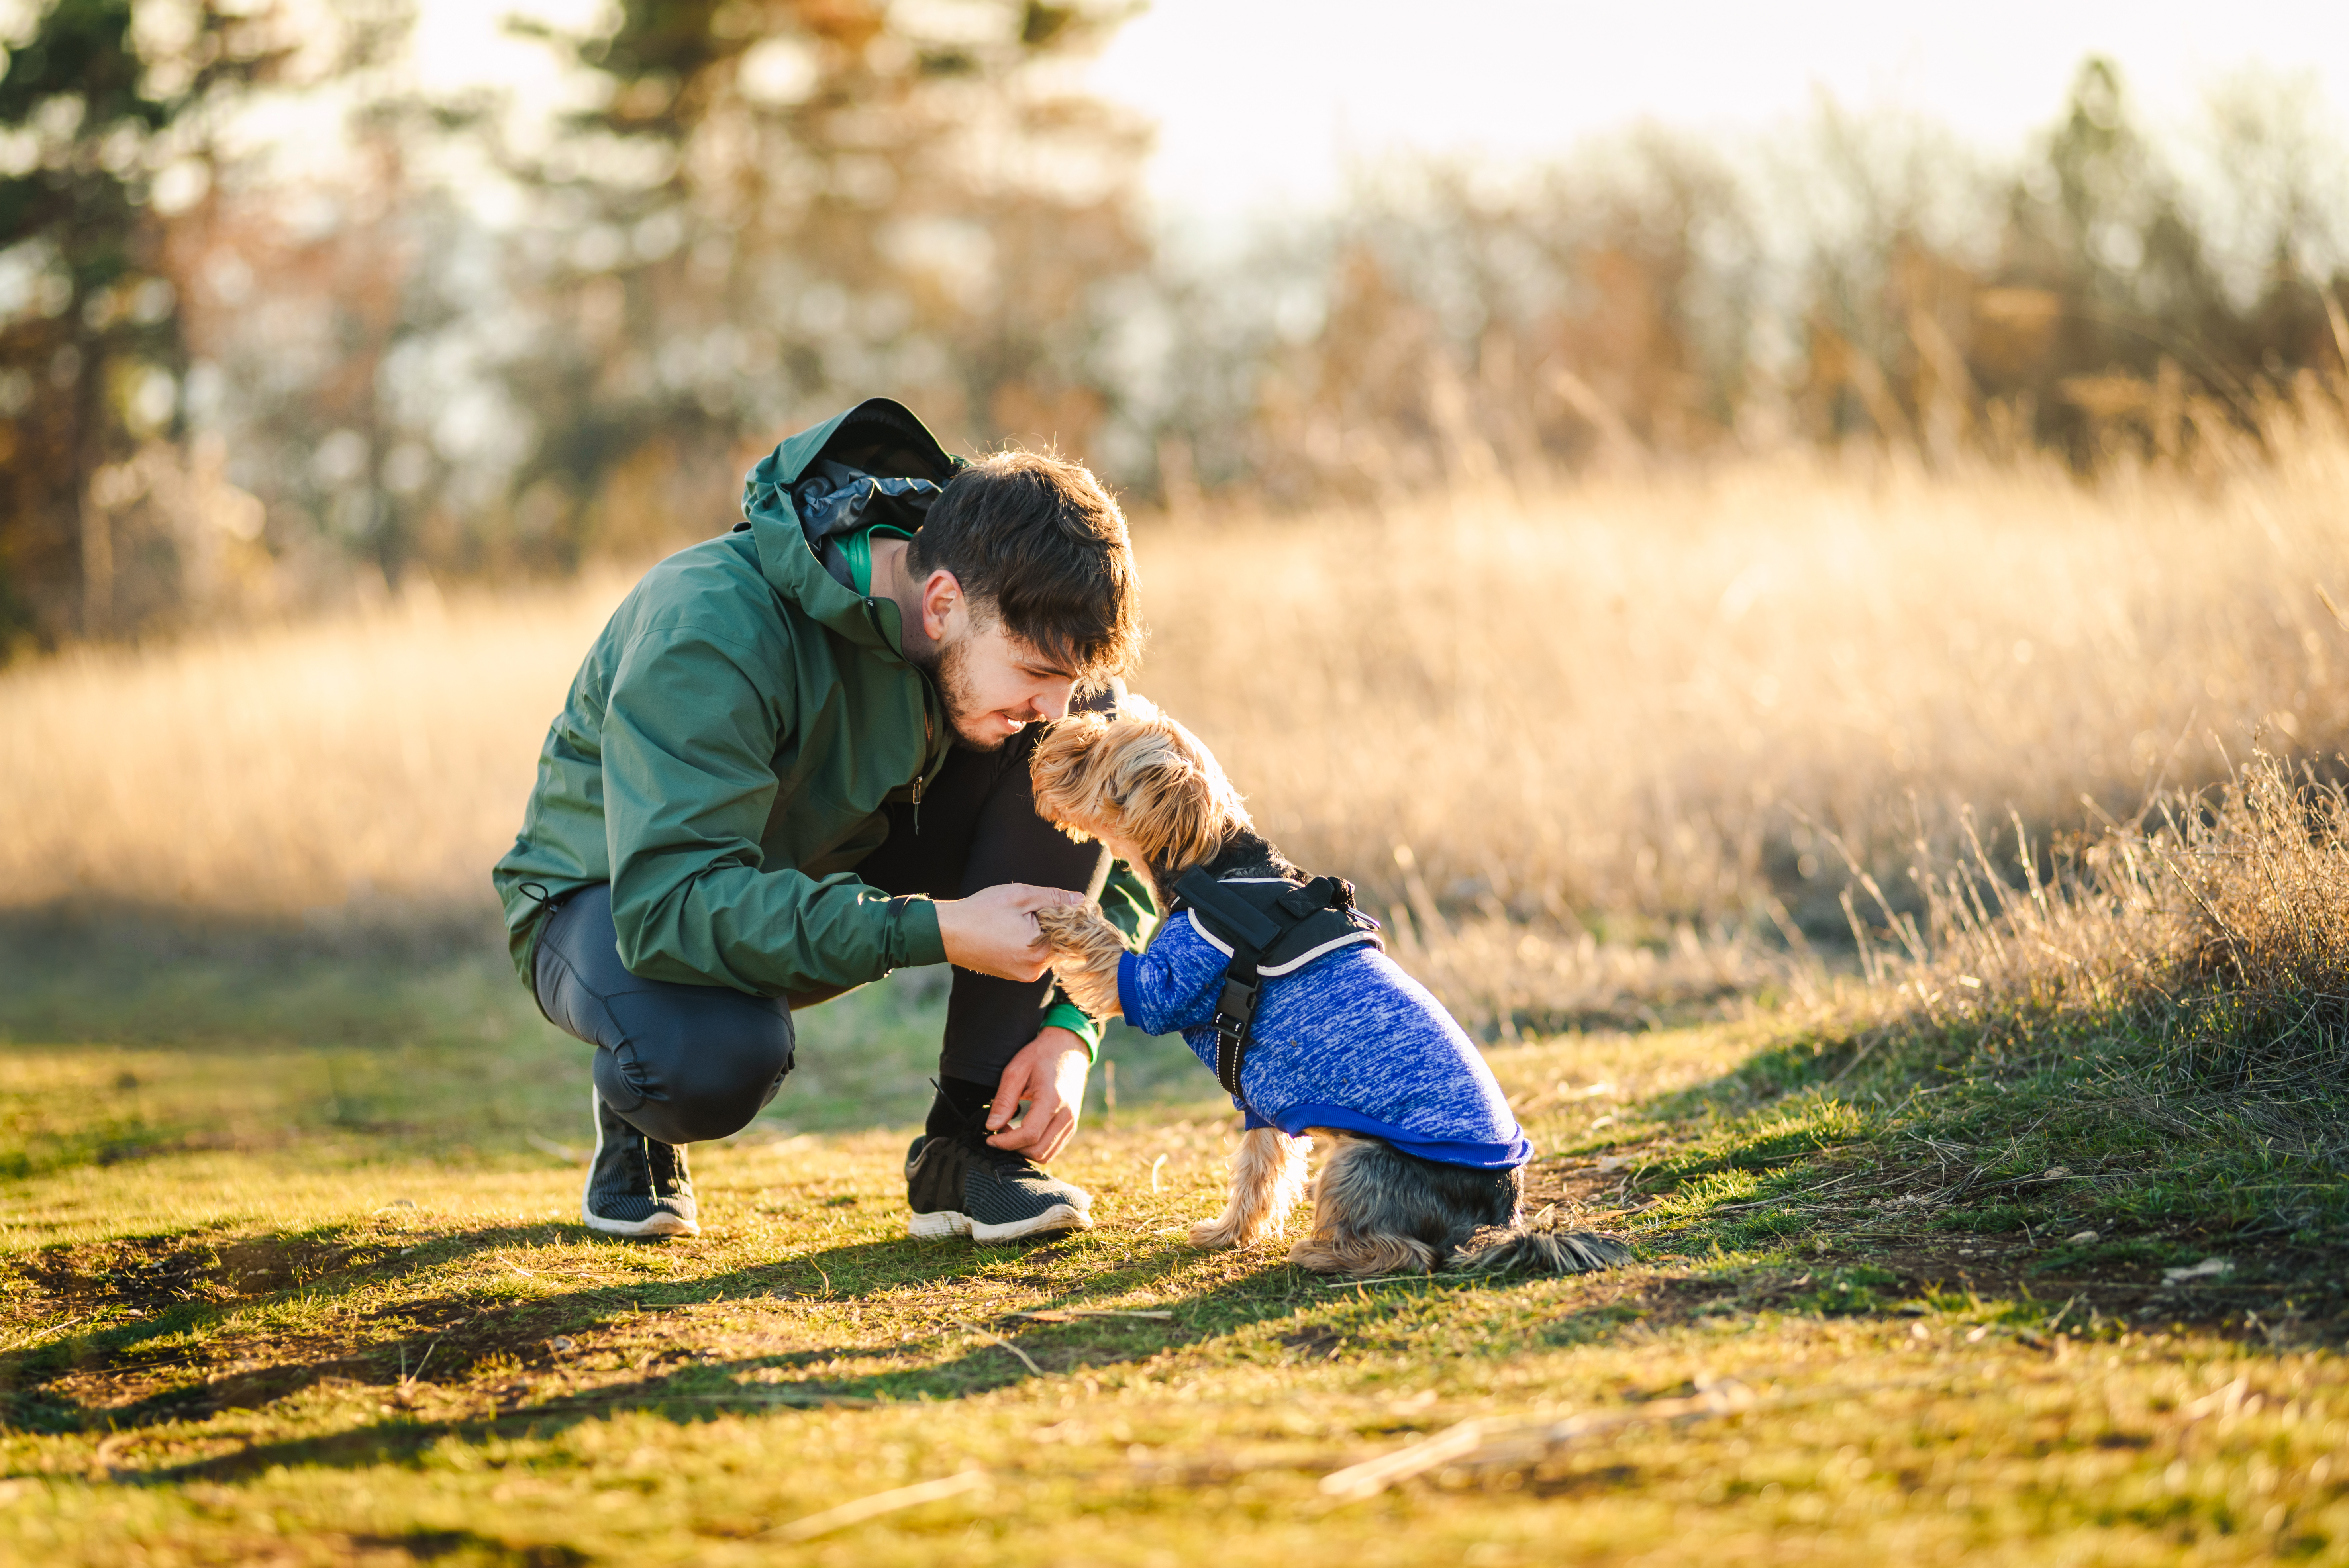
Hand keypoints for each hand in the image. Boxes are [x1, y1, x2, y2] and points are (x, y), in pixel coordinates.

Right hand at [935, 883, 1085, 982]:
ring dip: (1040, 934)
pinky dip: (1029, 943)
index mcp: (1040, 952)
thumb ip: (1054, 898)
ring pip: (1045, 950)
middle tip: (1031, 909)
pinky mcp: (1013, 975)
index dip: (1069, 916)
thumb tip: (1081, 900)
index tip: (1057, 904)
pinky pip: (1032, 957)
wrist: (947, 933)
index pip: (1071, 934)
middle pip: (1059, 943)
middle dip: (1053, 925)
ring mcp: (1023, 975)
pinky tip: (1012, 931)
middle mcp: (1035, 970)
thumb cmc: (982, 911)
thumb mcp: (1021, 896)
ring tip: (1017, 919)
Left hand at [985, 1027, 1090, 1161]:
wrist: (1069, 1047)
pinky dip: (1035, 1147)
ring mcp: (1071, 1122)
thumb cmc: (1041, 1055)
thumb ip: (1003, 1101)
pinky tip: (1023, 1132)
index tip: (989, 1138)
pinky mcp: (1071, 1125)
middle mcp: (1066, 1116)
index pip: (1029, 1135)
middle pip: (1038, 1151)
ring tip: (1010, 1133)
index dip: (1006, 1143)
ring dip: (1024, 1150)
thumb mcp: (1016, 1071)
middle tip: (998, 1133)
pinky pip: (1053, 1148)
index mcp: (1052, 1100)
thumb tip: (991, 1126)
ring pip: (1046, 1155)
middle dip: (1014, 1148)